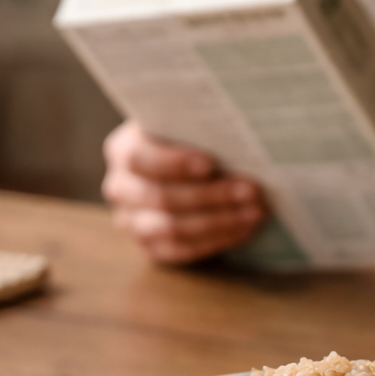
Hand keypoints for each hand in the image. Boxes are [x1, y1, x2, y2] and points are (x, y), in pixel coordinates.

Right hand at [102, 121, 268, 263]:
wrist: (182, 168)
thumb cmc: (190, 140)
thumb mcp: (187, 125)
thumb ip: (199, 129)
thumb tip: (238, 142)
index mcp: (123, 150)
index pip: (140, 159)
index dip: (175, 164)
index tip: (210, 165)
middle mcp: (121, 187)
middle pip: (160, 198)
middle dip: (210, 196)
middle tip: (250, 191)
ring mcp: (132, 221)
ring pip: (172, 229)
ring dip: (218, 222)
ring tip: (253, 212)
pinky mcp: (151, 246)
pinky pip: (182, 250)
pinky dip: (216, 240)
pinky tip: (243, 229)